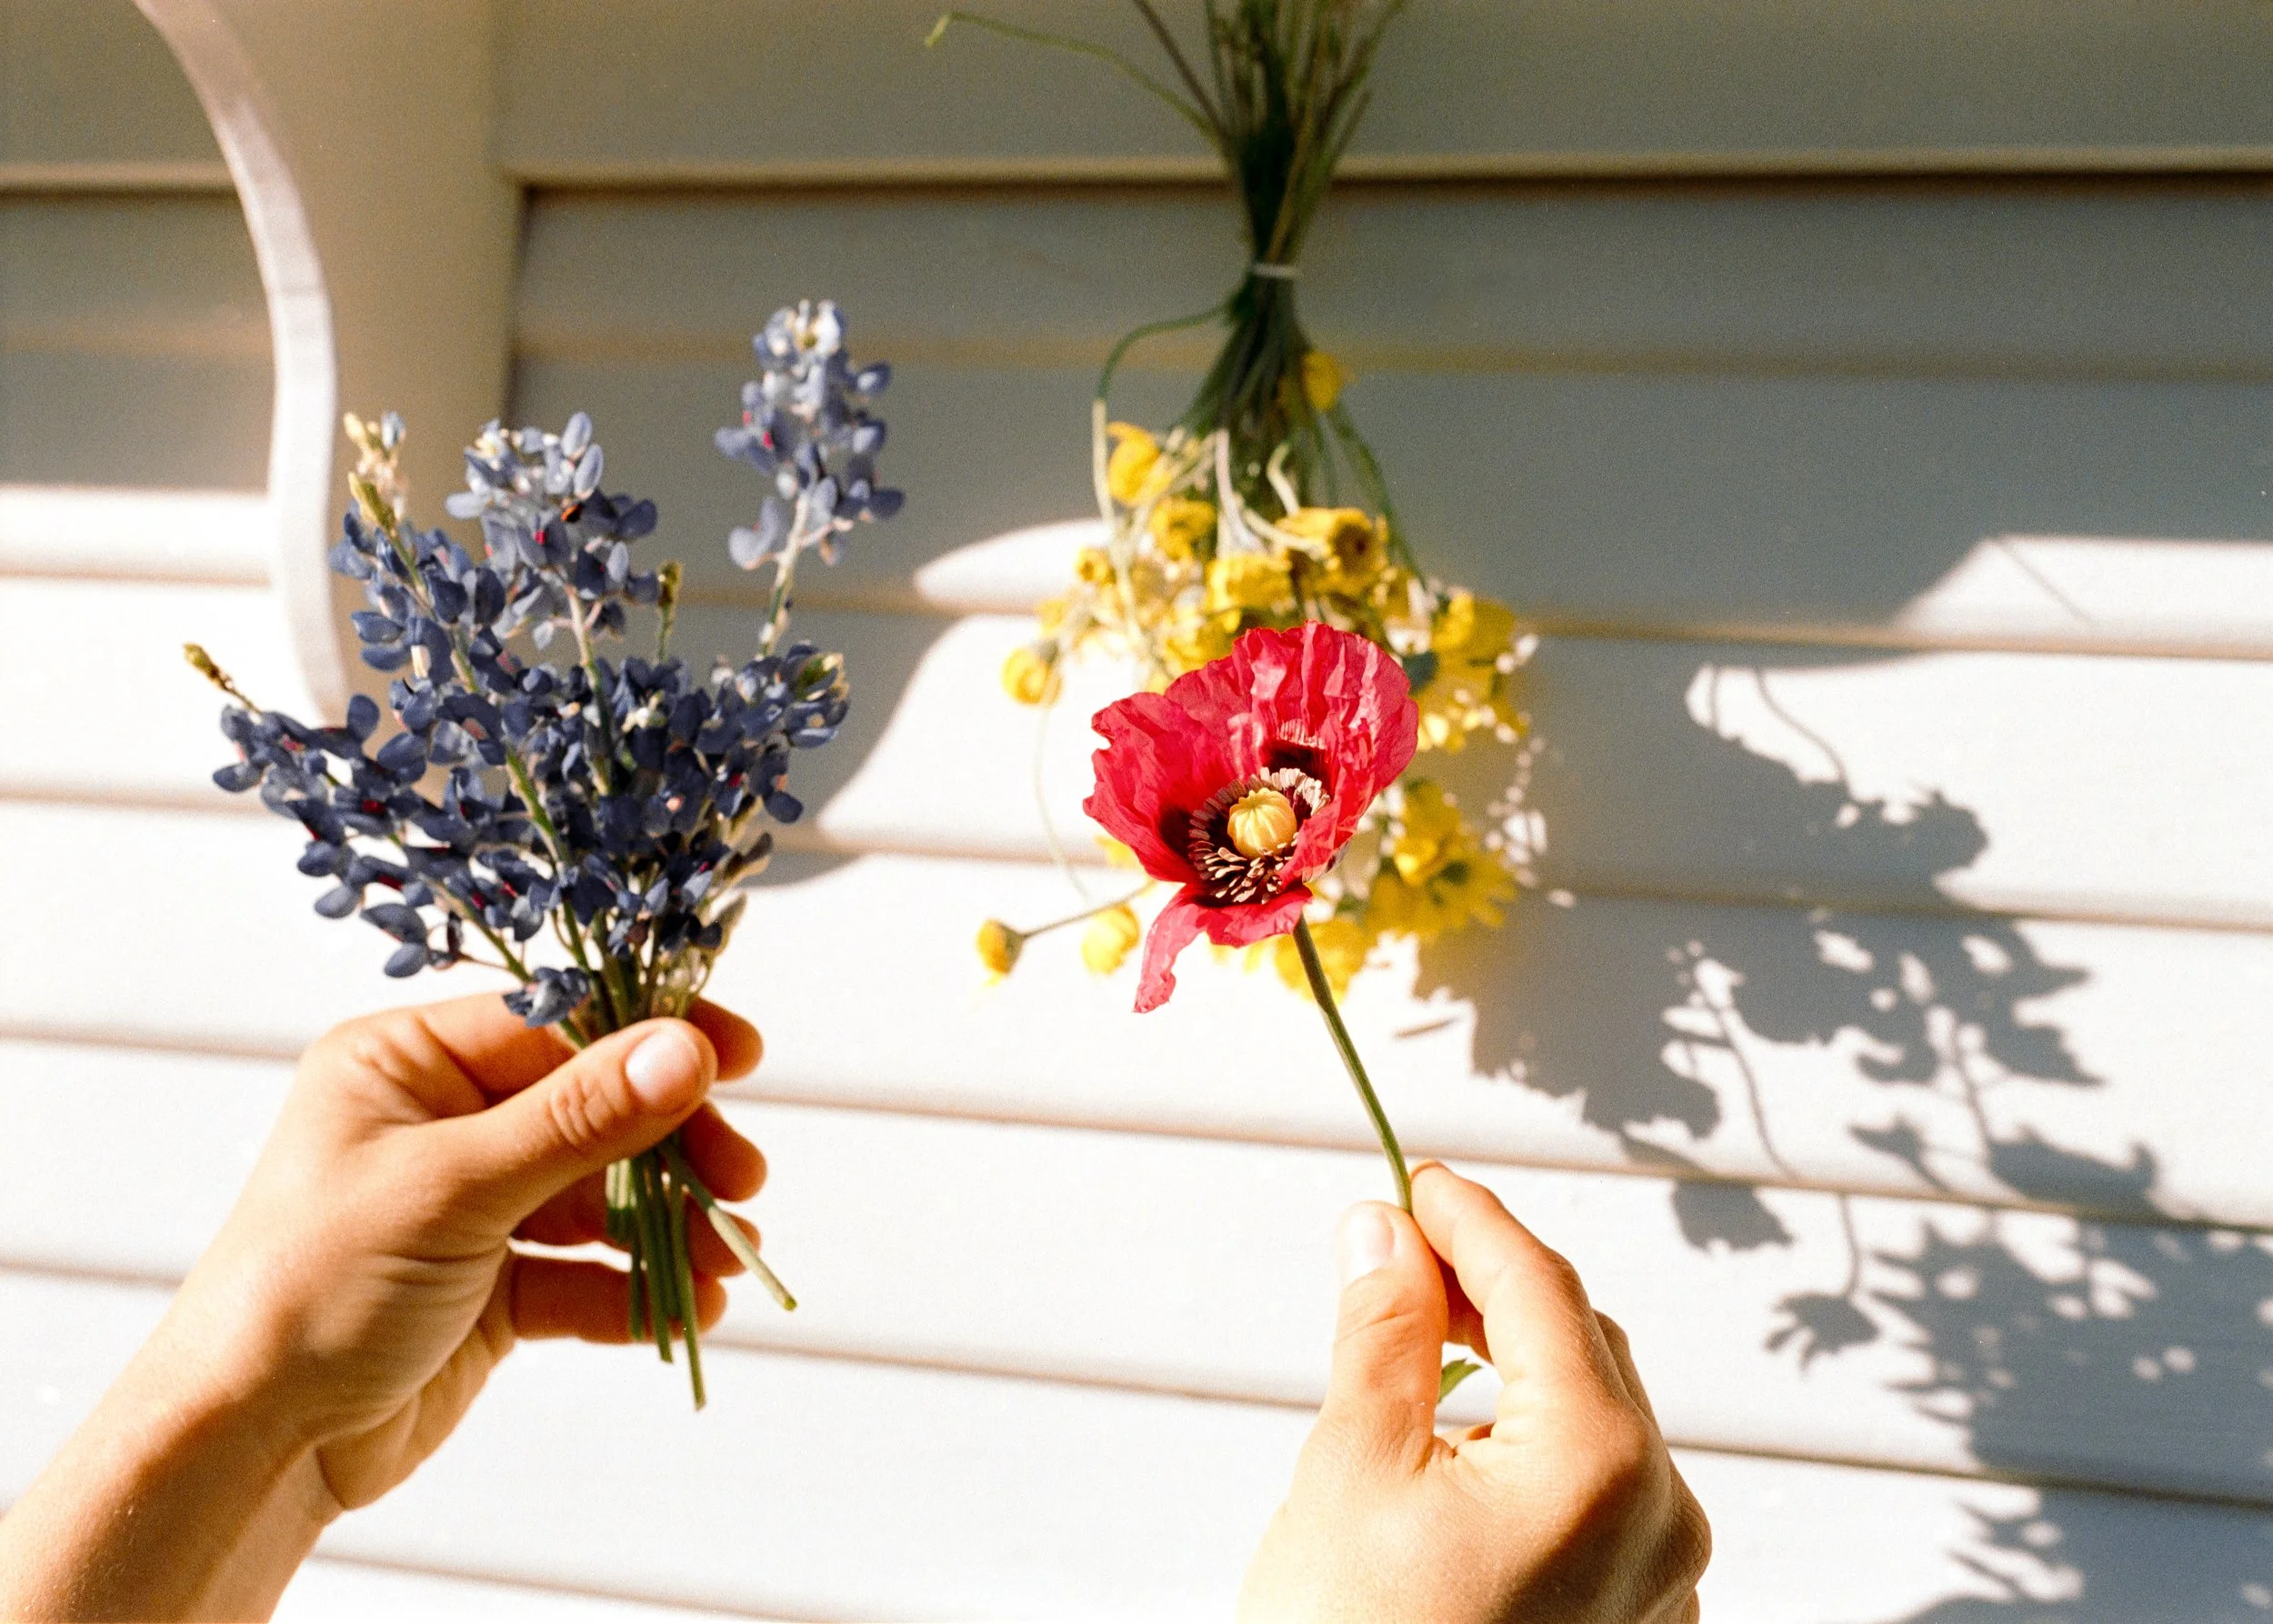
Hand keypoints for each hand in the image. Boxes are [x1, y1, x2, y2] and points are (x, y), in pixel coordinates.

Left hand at [184, 994, 767, 1506]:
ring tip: (724, 1256)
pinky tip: (686, 1307)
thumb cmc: (311, 1287)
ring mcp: (472, 1207)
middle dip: (673, 1146)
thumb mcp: (453, 1186)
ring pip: (599, 1195)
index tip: (739, 1055)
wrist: (251, 1445)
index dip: (651, 1035)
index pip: (556, 1021)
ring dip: (668, 1224)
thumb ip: (578, 1119)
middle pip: (594, 1107)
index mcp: (408, 1063)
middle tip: (742, 1180)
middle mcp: (442, 1122)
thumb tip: (685, 1049)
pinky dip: (637, 1288)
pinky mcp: (493, 1289)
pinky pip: (584, 1273)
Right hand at [1239, 1163, 1709, 1623]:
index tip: (1411, 1178)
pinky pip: (1602, 1494)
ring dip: (1511, 1366)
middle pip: (1582, 1346)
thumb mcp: (1351, 1465)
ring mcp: (1664, 1585)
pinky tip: (1457, 1446)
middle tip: (1394, 1255)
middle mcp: (1664, 1521)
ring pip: (1597, 1418)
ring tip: (1412, 1353)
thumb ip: (1384, 1329)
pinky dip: (1532, 1445)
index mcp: (1602, 1466)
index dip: (1469, 1217)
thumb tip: (1385, 1230)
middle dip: (1490, 1288)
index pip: (1541, 1287)